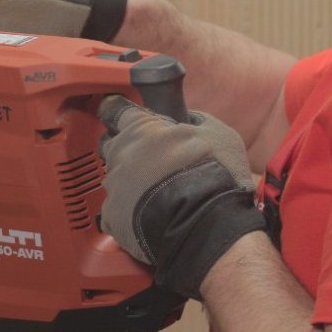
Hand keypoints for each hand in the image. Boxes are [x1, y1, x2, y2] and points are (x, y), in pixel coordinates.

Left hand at [97, 95, 266, 299]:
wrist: (206, 222)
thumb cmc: (214, 174)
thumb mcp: (219, 134)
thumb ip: (197, 121)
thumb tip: (190, 119)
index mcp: (142, 128)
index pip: (115, 110)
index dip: (117, 111)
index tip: (117, 113)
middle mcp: (121, 153)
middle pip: (112, 145)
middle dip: (127, 151)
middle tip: (151, 162)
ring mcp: (113, 185)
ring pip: (114, 178)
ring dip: (129, 183)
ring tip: (154, 195)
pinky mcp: (112, 216)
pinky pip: (114, 210)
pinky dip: (128, 213)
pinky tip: (147, 218)